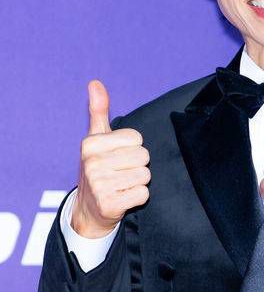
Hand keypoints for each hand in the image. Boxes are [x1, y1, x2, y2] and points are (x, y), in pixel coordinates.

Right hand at [71, 79, 150, 236]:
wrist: (89, 209)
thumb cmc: (98, 168)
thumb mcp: (97, 138)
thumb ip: (99, 110)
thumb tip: (95, 82)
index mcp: (90, 143)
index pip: (137, 138)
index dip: (132, 148)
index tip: (117, 157)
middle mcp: (92, 163)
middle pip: (144, 156)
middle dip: (137, 165)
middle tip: (120, 173)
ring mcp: (99, 185)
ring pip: (145, 175)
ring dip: (138, 182)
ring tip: (122, 185)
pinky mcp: (109, 204)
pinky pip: (143, 194)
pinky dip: (138, 197)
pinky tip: (123, 197)